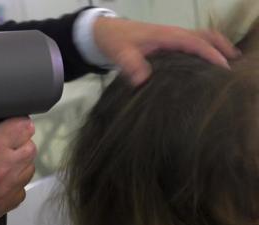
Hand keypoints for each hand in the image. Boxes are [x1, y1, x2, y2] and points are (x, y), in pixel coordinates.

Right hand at [0, 112, 35, 224]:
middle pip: (30, 147)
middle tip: (1, 141)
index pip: (25, 127)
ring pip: (29, 167)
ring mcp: (2, 190)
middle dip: (18, 141)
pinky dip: (13, 181)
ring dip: (17, 161)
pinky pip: (22, 188)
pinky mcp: (1, 205)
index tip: (10, 124)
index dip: (17, 122)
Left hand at [93, 17, 240, 85]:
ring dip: (216, 49)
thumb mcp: (120, 54)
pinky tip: (205, 69)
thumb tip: (143, 80)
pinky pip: (193, 45)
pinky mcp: (169, 44)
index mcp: (167, 36)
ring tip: (225, 70)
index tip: (223, 70)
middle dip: (222, 49)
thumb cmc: (116, 41)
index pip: (195, 43)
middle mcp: (173, 35)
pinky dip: (205, 52)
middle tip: (233, 70)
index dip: (211, 55)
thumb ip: (131, 65)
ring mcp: (172, 39)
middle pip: (206, 37)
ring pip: (201, 39)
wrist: (107, 33)